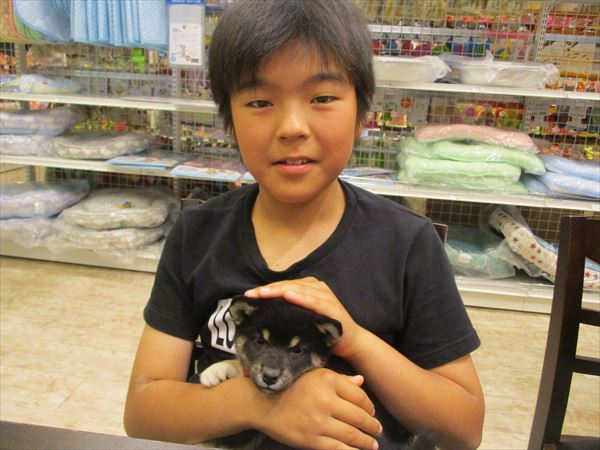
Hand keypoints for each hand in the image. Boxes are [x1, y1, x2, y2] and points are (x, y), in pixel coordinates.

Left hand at [244, 277, 365, 358]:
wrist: (352, 342)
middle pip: (287, 286)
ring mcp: (325, 295)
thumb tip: (262, 315)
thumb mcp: (303, 319)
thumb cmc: (323, 331)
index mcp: (308, 287)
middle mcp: (316, 287)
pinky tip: (289, 295)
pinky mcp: (332, 307)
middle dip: (267, 290)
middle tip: (251, 294)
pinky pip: (314, 301)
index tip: (248, 295)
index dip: (265, 289)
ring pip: (297, 290)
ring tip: (263, 293)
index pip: (282, 286)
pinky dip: (301, 298)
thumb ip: (289, 313)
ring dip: (279, 291)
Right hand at [254, 368, 380, 448]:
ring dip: (366, 441)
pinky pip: (338, 448)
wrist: (261, 402)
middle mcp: (325, 399)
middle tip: (378, 430)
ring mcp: (318, 421)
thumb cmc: (289, 385)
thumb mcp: (313, 374)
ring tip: (373, 444)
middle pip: (358, 416)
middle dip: (372, 425)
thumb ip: (339, 379)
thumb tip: (361, 381)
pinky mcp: (311, 439)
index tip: (372, 412)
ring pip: (351, 434)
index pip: (359, 396)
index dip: (369, 406)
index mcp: (327, 380)